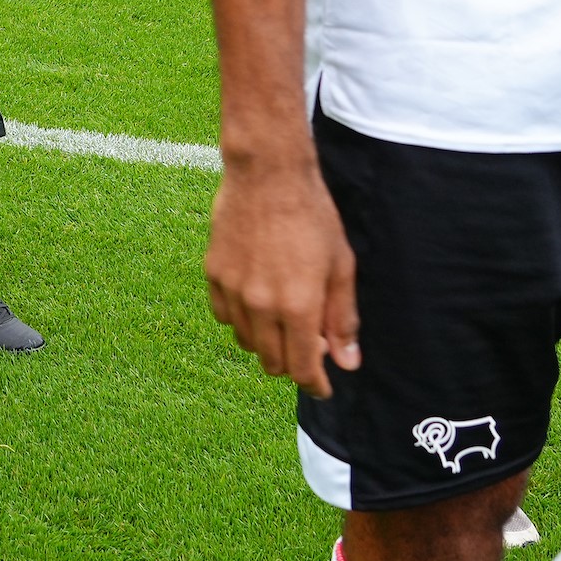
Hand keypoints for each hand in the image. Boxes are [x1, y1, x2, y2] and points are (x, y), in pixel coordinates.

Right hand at [203, 152, 361, 400]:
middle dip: (293, 363)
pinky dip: (241, 320)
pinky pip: (224, 316)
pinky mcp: (214, 274)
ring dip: (267, 342)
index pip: (302, 368)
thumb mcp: (341, 267)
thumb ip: (342, 318)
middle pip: (272, 362)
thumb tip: (347, 361)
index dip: (315, 384)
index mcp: (298, 307)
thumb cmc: (311, 215)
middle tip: (309, 344)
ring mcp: (233, 291)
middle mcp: (261, 306)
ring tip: (283, 319)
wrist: (267, 173)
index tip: (322, 387)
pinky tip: (257, 302)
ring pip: (246, 342)